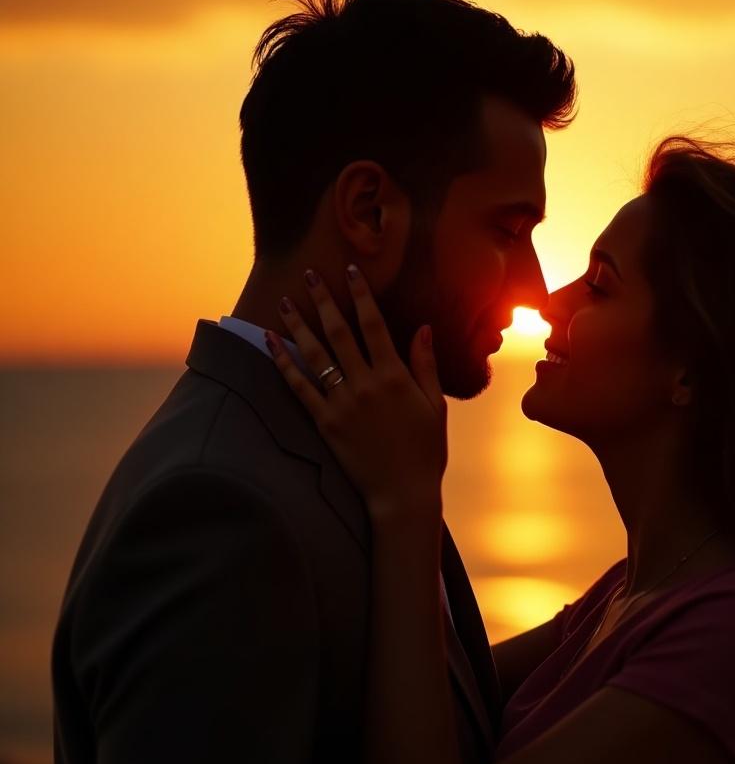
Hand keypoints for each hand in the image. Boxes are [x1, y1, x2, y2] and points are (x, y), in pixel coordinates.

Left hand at [266, 265, 446, 518]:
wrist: (402, 493)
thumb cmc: (425, 451)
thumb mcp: (435, 406)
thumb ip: (425, 365)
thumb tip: (422, 327)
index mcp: (394, 377)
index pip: (374, 325)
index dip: (361, 295)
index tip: (350, 270)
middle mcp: (365, 384)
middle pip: (339, 332)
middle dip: (323, 300)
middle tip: (309, 274)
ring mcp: (342, 403)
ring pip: (314, 355)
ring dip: (298, 325)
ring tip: (284, 301)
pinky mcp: (325, 423)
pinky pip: (299, 387)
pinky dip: (283, 363)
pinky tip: (270, 343)